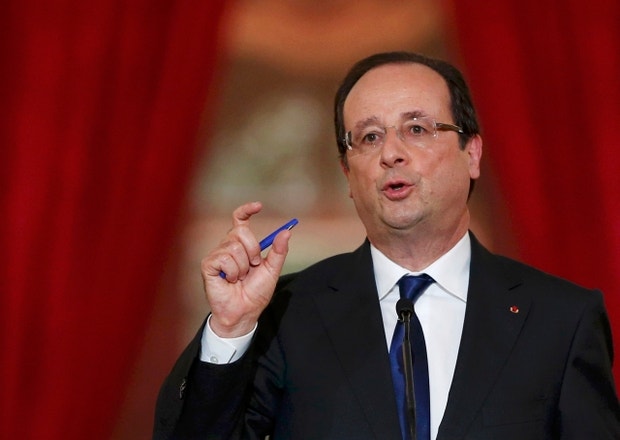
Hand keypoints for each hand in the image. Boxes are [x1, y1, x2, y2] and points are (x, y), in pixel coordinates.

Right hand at [200, 202, 291, 337]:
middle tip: (253, 266)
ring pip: (234, 247)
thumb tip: (287, 231)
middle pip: (241, 232)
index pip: (240, 220)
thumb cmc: (256, 293)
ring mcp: (216, 255)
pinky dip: (233, 272)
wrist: (244, 312)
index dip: (247, 210)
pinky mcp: (208, 265)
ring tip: (240, 278)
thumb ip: (278, 251)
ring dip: (243, 266)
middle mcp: (227, 246)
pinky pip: (224, 258)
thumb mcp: (272, 270)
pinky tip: (230, 281)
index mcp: (241, 245)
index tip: (259, 206)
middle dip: (253, 250)